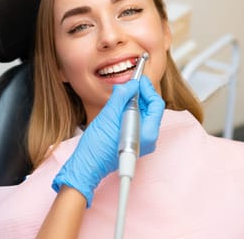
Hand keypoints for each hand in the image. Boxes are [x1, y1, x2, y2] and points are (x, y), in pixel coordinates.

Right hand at [52, 75, 164, 206]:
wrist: (87, 165)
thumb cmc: (96, 146)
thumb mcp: (109, 114)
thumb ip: (122, 96)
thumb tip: (131, 84)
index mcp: (148, 133)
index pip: (156, 104)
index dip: (147, 88)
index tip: (137, 79)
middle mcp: (149, 139)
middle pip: (151, 109)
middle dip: (141, 94)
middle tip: (129, 84)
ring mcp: (142, 142)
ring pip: (144, 115)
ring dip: (134, 102)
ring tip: (122, 95)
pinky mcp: (134, 142)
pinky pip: (137, 122)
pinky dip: (130, 111)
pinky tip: (119, 107)